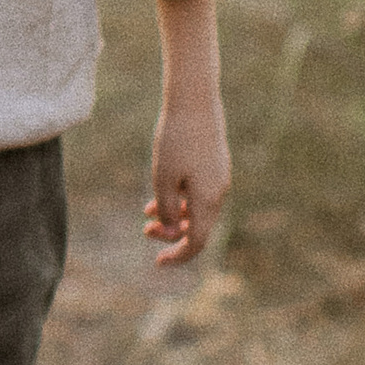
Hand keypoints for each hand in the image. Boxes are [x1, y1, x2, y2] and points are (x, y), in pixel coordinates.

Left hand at [146, 86, 231, 265]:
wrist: (195, 102)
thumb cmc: (176, 140)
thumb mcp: (163, 179)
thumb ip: (168, 210)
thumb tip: (174, 231)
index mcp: (208, 200)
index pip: (197, 242)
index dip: (178, 256)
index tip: (158, 263)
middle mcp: (218, 193)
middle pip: (197, 227)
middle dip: (171, 234)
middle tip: (144, 230)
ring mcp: (219, 178)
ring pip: (196, 209)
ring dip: (173, 216)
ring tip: (147, 212)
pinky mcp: (215, 165)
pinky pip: (199, 193)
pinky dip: (180, 199)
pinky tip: (160, 194)